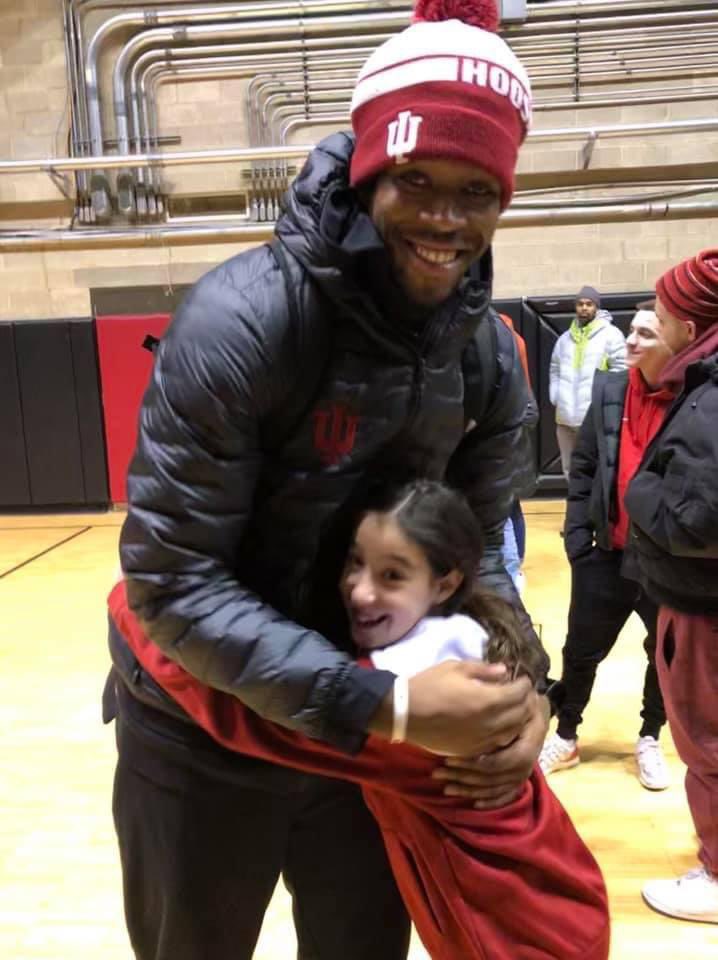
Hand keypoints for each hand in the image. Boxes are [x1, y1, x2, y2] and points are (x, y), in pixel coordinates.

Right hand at [403, 660, 534, 756]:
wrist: (406, 714)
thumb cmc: (429, 685)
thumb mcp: (455, 668)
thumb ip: (483, 670)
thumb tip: (504, 671)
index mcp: (487, 700)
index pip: (519, 693)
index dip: (524, 684)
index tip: (523, 678)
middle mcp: (490, 723)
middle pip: (521, 714)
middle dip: (525, 701)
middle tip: (522, 692)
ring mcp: (483, 739)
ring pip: (513, 731)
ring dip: (518, 718)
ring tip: (514, 708)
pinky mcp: (473, 750)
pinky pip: (498, 743)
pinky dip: (505, 732)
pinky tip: (499, 724)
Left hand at [431, 692, 549, 808]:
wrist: (533, 707)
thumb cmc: (518, 696)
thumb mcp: (503, 685)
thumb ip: (498, 682)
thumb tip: (499, 673)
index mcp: (534, 730)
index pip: (510, 756)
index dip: (482, 761)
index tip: (453, 756)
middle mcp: (533, 751)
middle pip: (501, 773)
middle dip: (469, 774)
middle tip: (443, 770)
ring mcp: (526, 766)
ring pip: (500, 786)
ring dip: (472, 788)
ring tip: (446, 785)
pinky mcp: (518, 776)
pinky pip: (506, 795)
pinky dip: (491, 801)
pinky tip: (473, 804)